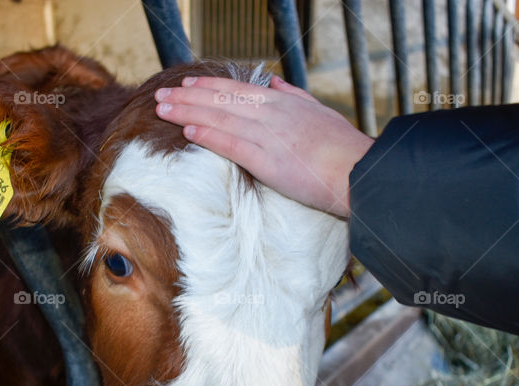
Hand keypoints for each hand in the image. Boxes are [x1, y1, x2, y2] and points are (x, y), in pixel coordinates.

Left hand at [154, 75, 373, 217]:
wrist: (356, 169)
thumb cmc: (342, 147)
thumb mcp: (319, 111)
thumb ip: (293, 96)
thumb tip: (273, 82)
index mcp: (282, 103)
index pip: (236, 90)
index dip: (208, 86)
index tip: (186, 84)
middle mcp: (271, 114)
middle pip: (220, 101)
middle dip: (187, 98)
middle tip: (161, 97)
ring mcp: (268, 136)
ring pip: (220, 119)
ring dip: (188, 113)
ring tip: (164, 110)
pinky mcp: (268, 160)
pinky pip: (231, 144)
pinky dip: (208, 136)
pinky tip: (188, 132)